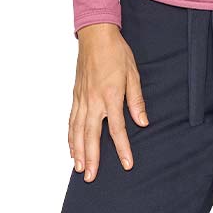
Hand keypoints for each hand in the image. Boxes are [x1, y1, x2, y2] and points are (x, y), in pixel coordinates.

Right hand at [70, 23, 148, 180]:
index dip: (122, 148)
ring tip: (79, 169)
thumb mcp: (133, 75)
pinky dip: (70, 137)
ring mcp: (82, 99)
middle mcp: (93, 100)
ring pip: (77, 130)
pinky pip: (71, 120)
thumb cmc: (116, 53)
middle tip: (90, 177)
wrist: (96, 35)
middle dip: (92, 158)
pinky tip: (71, 149)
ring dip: (78, 151)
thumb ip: (136, 100)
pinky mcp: (76, 96)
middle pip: (91, 135)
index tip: (126, 164)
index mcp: (111, 96)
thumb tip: (142, 122)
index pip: (117, 128)